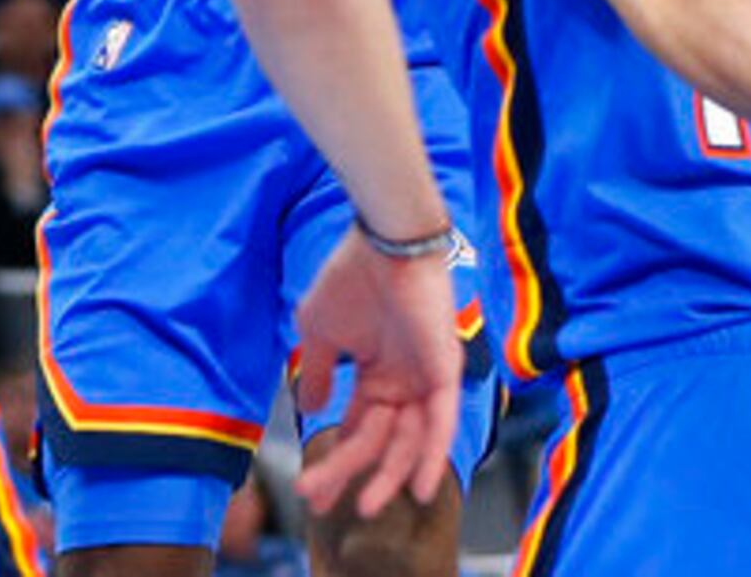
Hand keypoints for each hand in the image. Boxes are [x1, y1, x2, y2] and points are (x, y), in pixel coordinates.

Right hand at [285, 225, 460, 522]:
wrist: (380, 242)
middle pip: (379, 444)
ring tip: (365, 508)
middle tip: (317, 501)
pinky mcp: (444, 373)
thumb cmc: (349, 279)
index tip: (306, 488)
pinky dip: (429, 456)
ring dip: (388, 477)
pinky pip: (440, 424)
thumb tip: (308, 409)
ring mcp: (426, 381)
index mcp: (378, 378)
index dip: (335, 461)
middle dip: (350, 475)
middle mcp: (404, 386)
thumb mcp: (319, 331)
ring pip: (409, 443)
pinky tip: (415, 488)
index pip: (358, 431)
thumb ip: (317, 373)